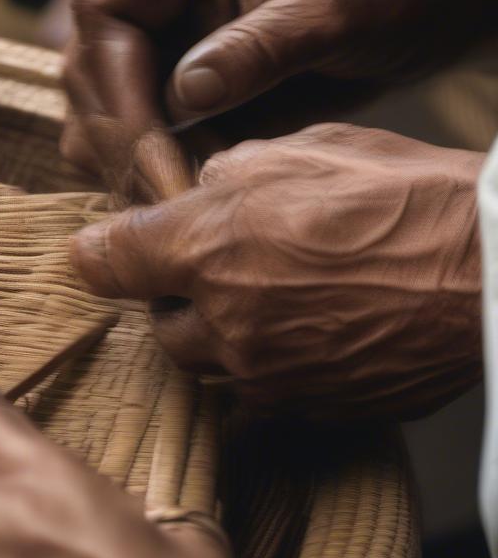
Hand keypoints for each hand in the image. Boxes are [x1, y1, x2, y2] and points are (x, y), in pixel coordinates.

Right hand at [62, 0, 497, 191]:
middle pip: (88, 68)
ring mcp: (162, 36)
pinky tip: (182, 195)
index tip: (150, 155)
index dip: (115, 90)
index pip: (105, 13)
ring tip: (174, 202)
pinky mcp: (174, 81)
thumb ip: (263, 47)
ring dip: (124, 160)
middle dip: (119, 138)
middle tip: (161, 199)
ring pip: (98, 108)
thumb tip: (183, 95)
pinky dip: (147, 169)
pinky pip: (134, 132)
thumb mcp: (341, 5)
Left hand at [72, 123, 483, 420]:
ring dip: (219, 339)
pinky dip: (266, 368)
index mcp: (210, 246)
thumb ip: (234, 172)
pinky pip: (259, 395)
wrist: (497, 275)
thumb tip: (202, 187)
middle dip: (175, 302)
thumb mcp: (311, 148)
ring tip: (272, 301)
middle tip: (216, 272)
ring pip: (207, 367)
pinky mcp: (307, 409)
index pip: (107, 262)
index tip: (101, 254)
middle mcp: (226, 321)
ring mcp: (266, 375)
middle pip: (159, 328)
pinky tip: (308, 333)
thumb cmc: (412, 200)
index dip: (99, 255)